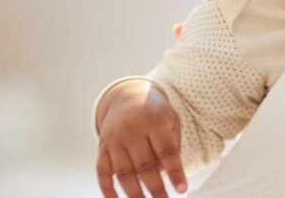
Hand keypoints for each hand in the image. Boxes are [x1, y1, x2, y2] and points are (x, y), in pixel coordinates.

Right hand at [96, 80, 187, 197]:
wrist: (127, 96)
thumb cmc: (155, 113)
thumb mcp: (170, 119)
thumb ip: (173, 144)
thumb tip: (166, 173)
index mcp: (154, 121)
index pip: (166, 151)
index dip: (175, 172)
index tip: (181, 189)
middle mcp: (132, 130)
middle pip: (144, 165)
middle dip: (156, 188)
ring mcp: (115, 139)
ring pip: (123, 172)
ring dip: (134, 193)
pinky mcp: (102, 147)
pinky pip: (102, 172)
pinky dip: (107, 189)